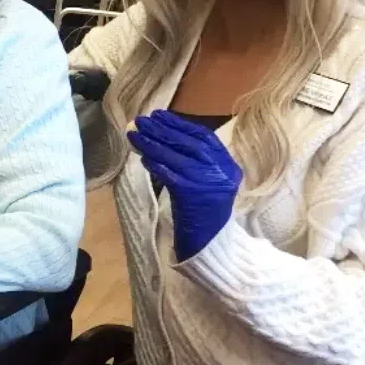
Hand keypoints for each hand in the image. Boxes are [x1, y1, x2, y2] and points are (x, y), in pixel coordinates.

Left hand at [126, 110, 241, 260]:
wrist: (210, 247)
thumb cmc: (205, 215)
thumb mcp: (208, 184)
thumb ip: (194, 163)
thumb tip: (162, 137)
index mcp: (229, 167)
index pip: (204, 138)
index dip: (181, 125)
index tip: (160, 116)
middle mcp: (222, 172)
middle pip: (190, 143)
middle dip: (164, 130)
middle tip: (142, 120)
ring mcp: (209, 183)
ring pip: (177, 156)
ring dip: (153, 144)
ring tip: (135, 135)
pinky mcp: (193, 195)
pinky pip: (170, 174)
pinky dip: (156, 163)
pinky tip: (143, 158)